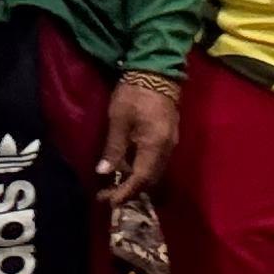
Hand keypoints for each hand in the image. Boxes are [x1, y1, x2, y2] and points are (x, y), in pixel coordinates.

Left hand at [101, 71, 179, 199]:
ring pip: (154, 172)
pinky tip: (127, 167)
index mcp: (154, 145)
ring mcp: (170, 143)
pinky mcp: (169, 137)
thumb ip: (113, 147)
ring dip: (136, 181)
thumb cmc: (134, 94)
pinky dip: (142, 170)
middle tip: (107, 194)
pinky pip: (156, 162)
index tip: (109, 201)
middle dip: (130, 191)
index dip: (125, 192)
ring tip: (114, 183)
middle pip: (150, 180)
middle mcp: (167, 149)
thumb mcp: (118, 119)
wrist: (157, 72)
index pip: (141, 178)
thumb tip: (103, 172)